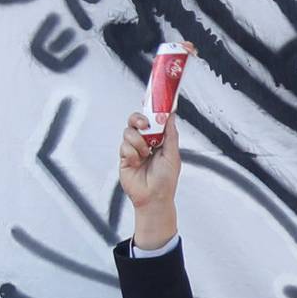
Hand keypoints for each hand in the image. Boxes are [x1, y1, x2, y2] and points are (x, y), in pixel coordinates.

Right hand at [118, 110, 180, 249]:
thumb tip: (171, 115)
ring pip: (128, 132)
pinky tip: (137, 163)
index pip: (152, 119)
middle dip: (139, 119)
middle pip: (136, 120)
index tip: (149, 100)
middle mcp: (145, 142)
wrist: (154, 198)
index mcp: (159, 139)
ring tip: (145, 154)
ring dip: (138, 142)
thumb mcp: (173, 154)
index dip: (150, 109)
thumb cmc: (166, 180)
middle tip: (145, 125)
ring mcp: (133, 149)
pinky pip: (124, 146)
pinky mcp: (124, 158)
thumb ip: (170, 134)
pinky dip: (132, 153)